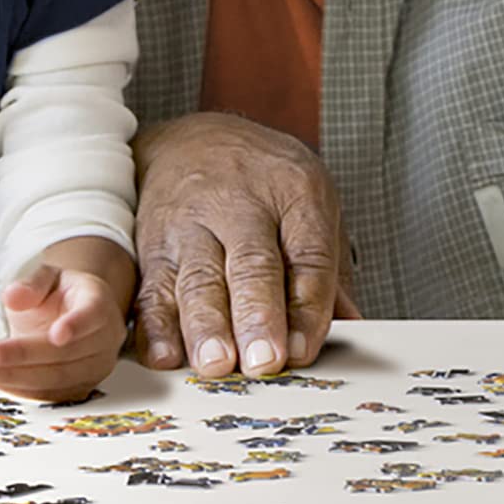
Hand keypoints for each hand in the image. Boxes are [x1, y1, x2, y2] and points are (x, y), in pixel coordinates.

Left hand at [0, 260, 127, 401]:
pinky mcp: (80, 388)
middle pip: (65, 354)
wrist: (72, 316)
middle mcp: (104, 339)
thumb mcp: (47, 278)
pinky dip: (18, 388)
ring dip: (14, 376)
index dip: (76, 325)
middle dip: (22, 356)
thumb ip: (31, 284)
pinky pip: (50, 394)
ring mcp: (94, 367)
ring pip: (56, 378)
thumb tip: (13, 296)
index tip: (56, 335)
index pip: (92, 315)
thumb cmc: (61, 296)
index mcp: (98, 303)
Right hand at [131, 113, 358, 378]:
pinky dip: (155, 326)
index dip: (306, 306)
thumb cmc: (262, 182)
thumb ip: (328, 271)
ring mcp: (191, 223)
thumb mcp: (309, 202)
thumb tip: (352, 329)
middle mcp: (241, 204)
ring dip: (206, 326)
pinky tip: (165, 356)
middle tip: (264, 360)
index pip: (308, 254)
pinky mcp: (151, 245)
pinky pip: (151, 288)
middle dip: (256, 315)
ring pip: (198, 278)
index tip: (303, 350)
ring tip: (215, 363)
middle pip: (252, 265)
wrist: (188, 140)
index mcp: (295, 191)